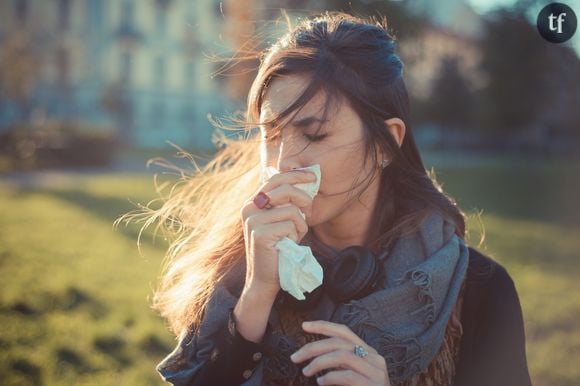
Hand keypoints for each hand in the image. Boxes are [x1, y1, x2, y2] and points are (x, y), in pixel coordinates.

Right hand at [240, 169, 316, 293]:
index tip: (313, 176)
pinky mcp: (260, 233)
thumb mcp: (282, 220)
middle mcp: (250, 208)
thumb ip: (287, 203)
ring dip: (299, 225)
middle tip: (309, 210)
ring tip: (292, 237)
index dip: (296, 175)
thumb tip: (306, 182)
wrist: (265, 278)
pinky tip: (288, 245)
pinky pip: (290, 226)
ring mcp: (253, 220)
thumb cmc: (278, 248)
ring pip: (291, 211)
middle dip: (303, 198)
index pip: (275, 179)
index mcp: (253, 202)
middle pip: (284, 189)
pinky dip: (295, 236)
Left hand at [290, 320, 390, 385]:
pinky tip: (321, 382)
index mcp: (368, 352)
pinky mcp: (373, 385)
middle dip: (313, 347)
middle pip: (339, 342)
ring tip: (306, 371)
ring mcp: (376, 372)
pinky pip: (347, 375)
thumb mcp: (351, 375)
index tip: (304, 325)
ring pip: (343, 355)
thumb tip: (315, 355)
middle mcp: (374, 358)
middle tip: (295, 357)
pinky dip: (330, 377)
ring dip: (319, 362)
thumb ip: (339, 363)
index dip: (324, 326)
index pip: (345, 331)